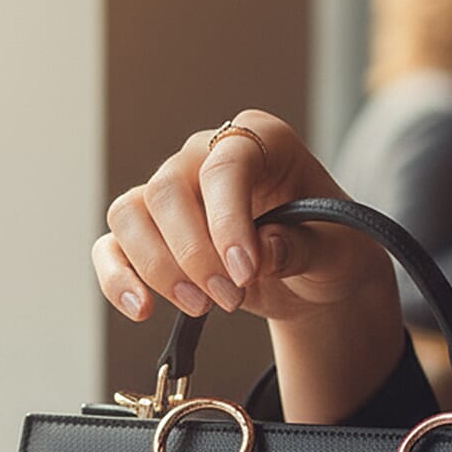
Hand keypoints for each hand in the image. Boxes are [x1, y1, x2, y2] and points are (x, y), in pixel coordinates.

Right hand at [91, 109, 404, 422]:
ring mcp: (172, 193)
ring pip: (130, 215)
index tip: (245, 271)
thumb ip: (304, 247)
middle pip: (167, 190)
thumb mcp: (338, 250)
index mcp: (259, 141)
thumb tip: (262, 251)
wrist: (313, 275)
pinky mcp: (150, 233)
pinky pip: (112, 247)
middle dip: (194, 255)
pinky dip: (118, 279)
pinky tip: (142, 310)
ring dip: (159, 269)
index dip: (227, 220)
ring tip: (201, 307)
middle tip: (231, 299)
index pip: (224, 165)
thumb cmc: (329, 247)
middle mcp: (205, 156)